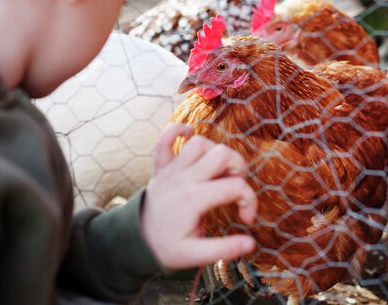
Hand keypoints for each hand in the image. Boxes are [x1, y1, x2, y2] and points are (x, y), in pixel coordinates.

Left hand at [140, 123, 257, 269]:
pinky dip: (177, 130)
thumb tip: (251, 243)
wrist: (136, 242)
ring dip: (215, 152)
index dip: (250, 201)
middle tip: (236, 186)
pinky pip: (164, 138)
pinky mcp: (161, 167)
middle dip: (238, 167)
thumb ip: (224, 249)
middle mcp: (183, 179)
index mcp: (194, 200)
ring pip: (200, 142)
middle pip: (221, 154)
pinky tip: (189, 133)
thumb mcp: (195, 256)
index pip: (235, 187)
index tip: (246, 219)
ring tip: (219, 171)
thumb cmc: (168, 248)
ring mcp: (171, 170)